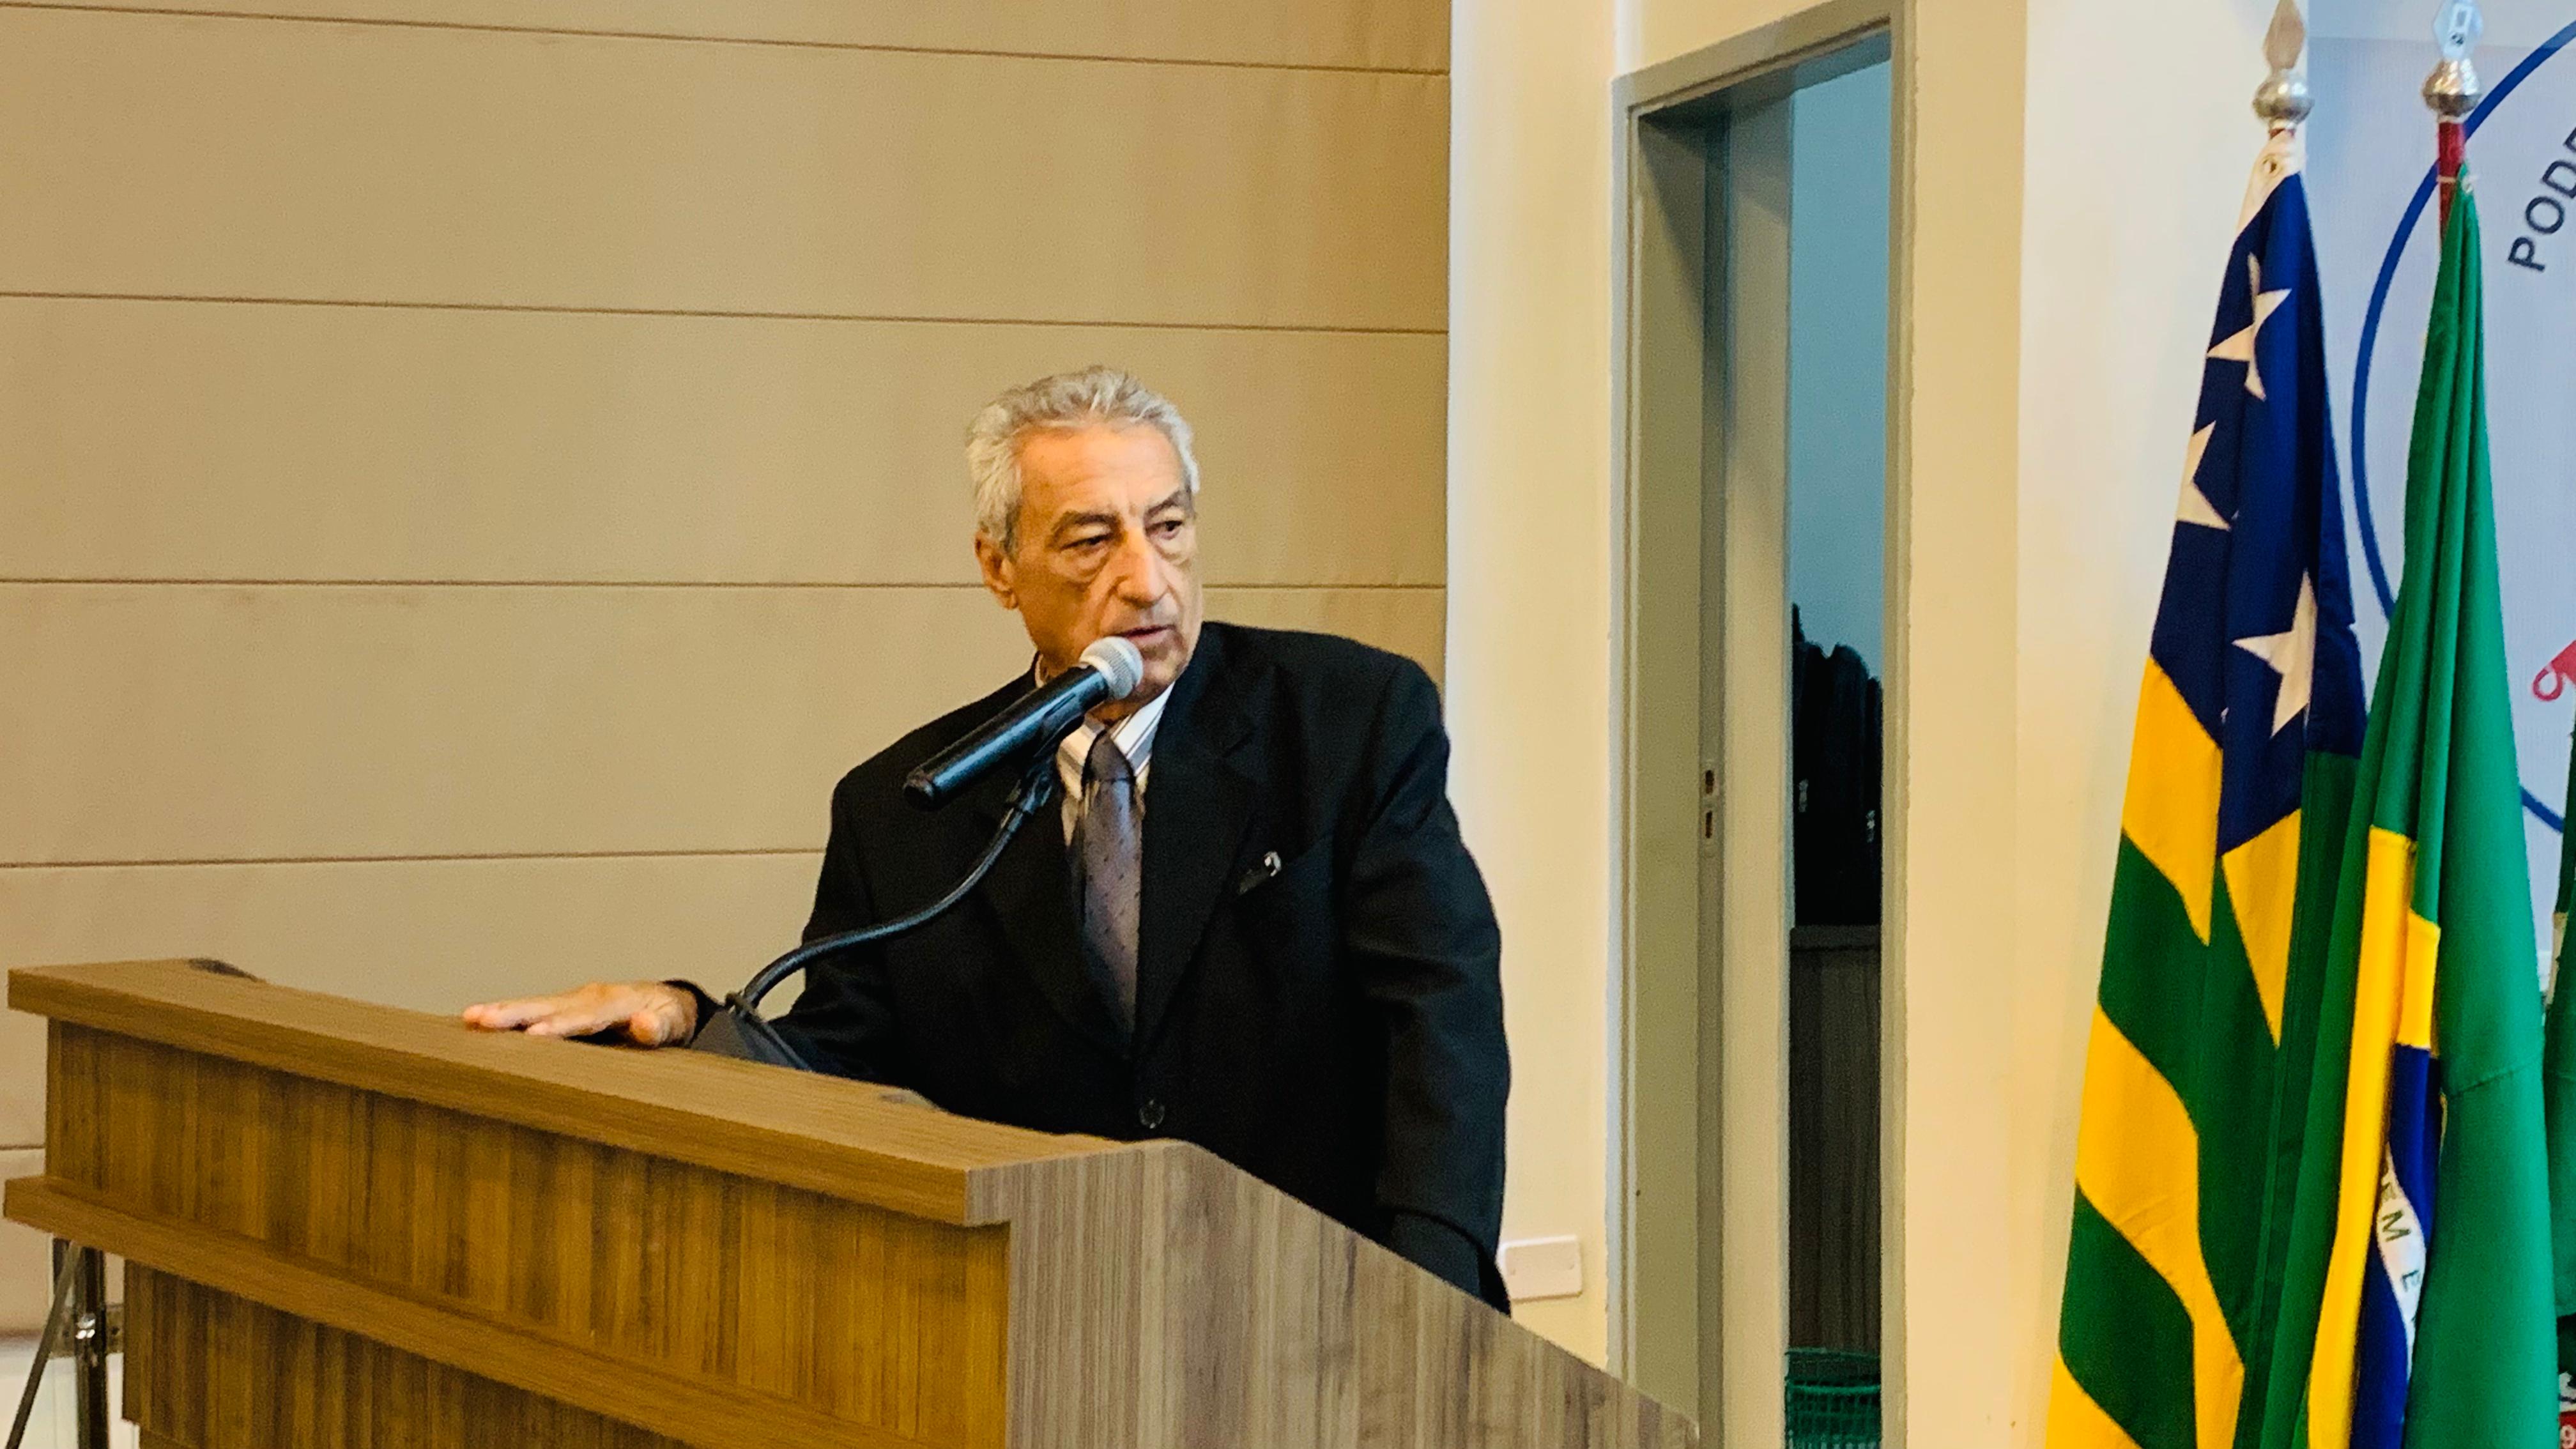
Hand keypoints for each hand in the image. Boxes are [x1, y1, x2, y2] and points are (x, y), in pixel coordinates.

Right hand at [461, 981, 696, 1046]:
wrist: (663, 1004)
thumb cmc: (667, 1018)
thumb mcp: (672, 1025)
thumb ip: (658, 1028)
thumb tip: (643, 1023)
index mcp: (615, 1003)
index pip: (584, 1017)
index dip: (560, 1026)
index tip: (536, 1035)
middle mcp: (588, 997)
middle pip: (549, 1006)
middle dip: (516, 1013)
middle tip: (483, 1019)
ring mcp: (572, 1000)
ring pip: (534, 1005)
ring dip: (502, 1011)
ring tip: (469, 1018)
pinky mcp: (562, 1008)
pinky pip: (531, 1010)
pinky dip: (505, 1013)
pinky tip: (475, 1022)